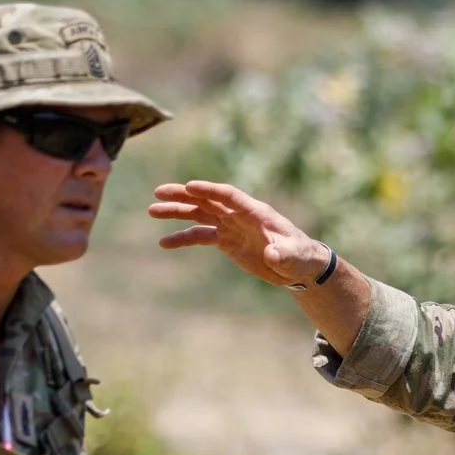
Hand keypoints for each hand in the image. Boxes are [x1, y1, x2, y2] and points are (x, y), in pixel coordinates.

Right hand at [148, 180, 329, 287]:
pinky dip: (183, 237)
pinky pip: (201, 236)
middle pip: (208, 200)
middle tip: (159, 192)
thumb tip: (272, 254)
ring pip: (200, 214)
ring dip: (177, 211)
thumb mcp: (296, 257)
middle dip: (184, 195)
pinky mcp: (226, 240)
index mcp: (257, 212)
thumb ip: (284, 254)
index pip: (229, 196)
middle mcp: (240, 215)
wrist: (299, 267)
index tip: (190, 187)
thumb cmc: (302, 258)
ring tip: (152, 209)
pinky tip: (164, 242)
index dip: (210, 190)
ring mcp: (231, 226)